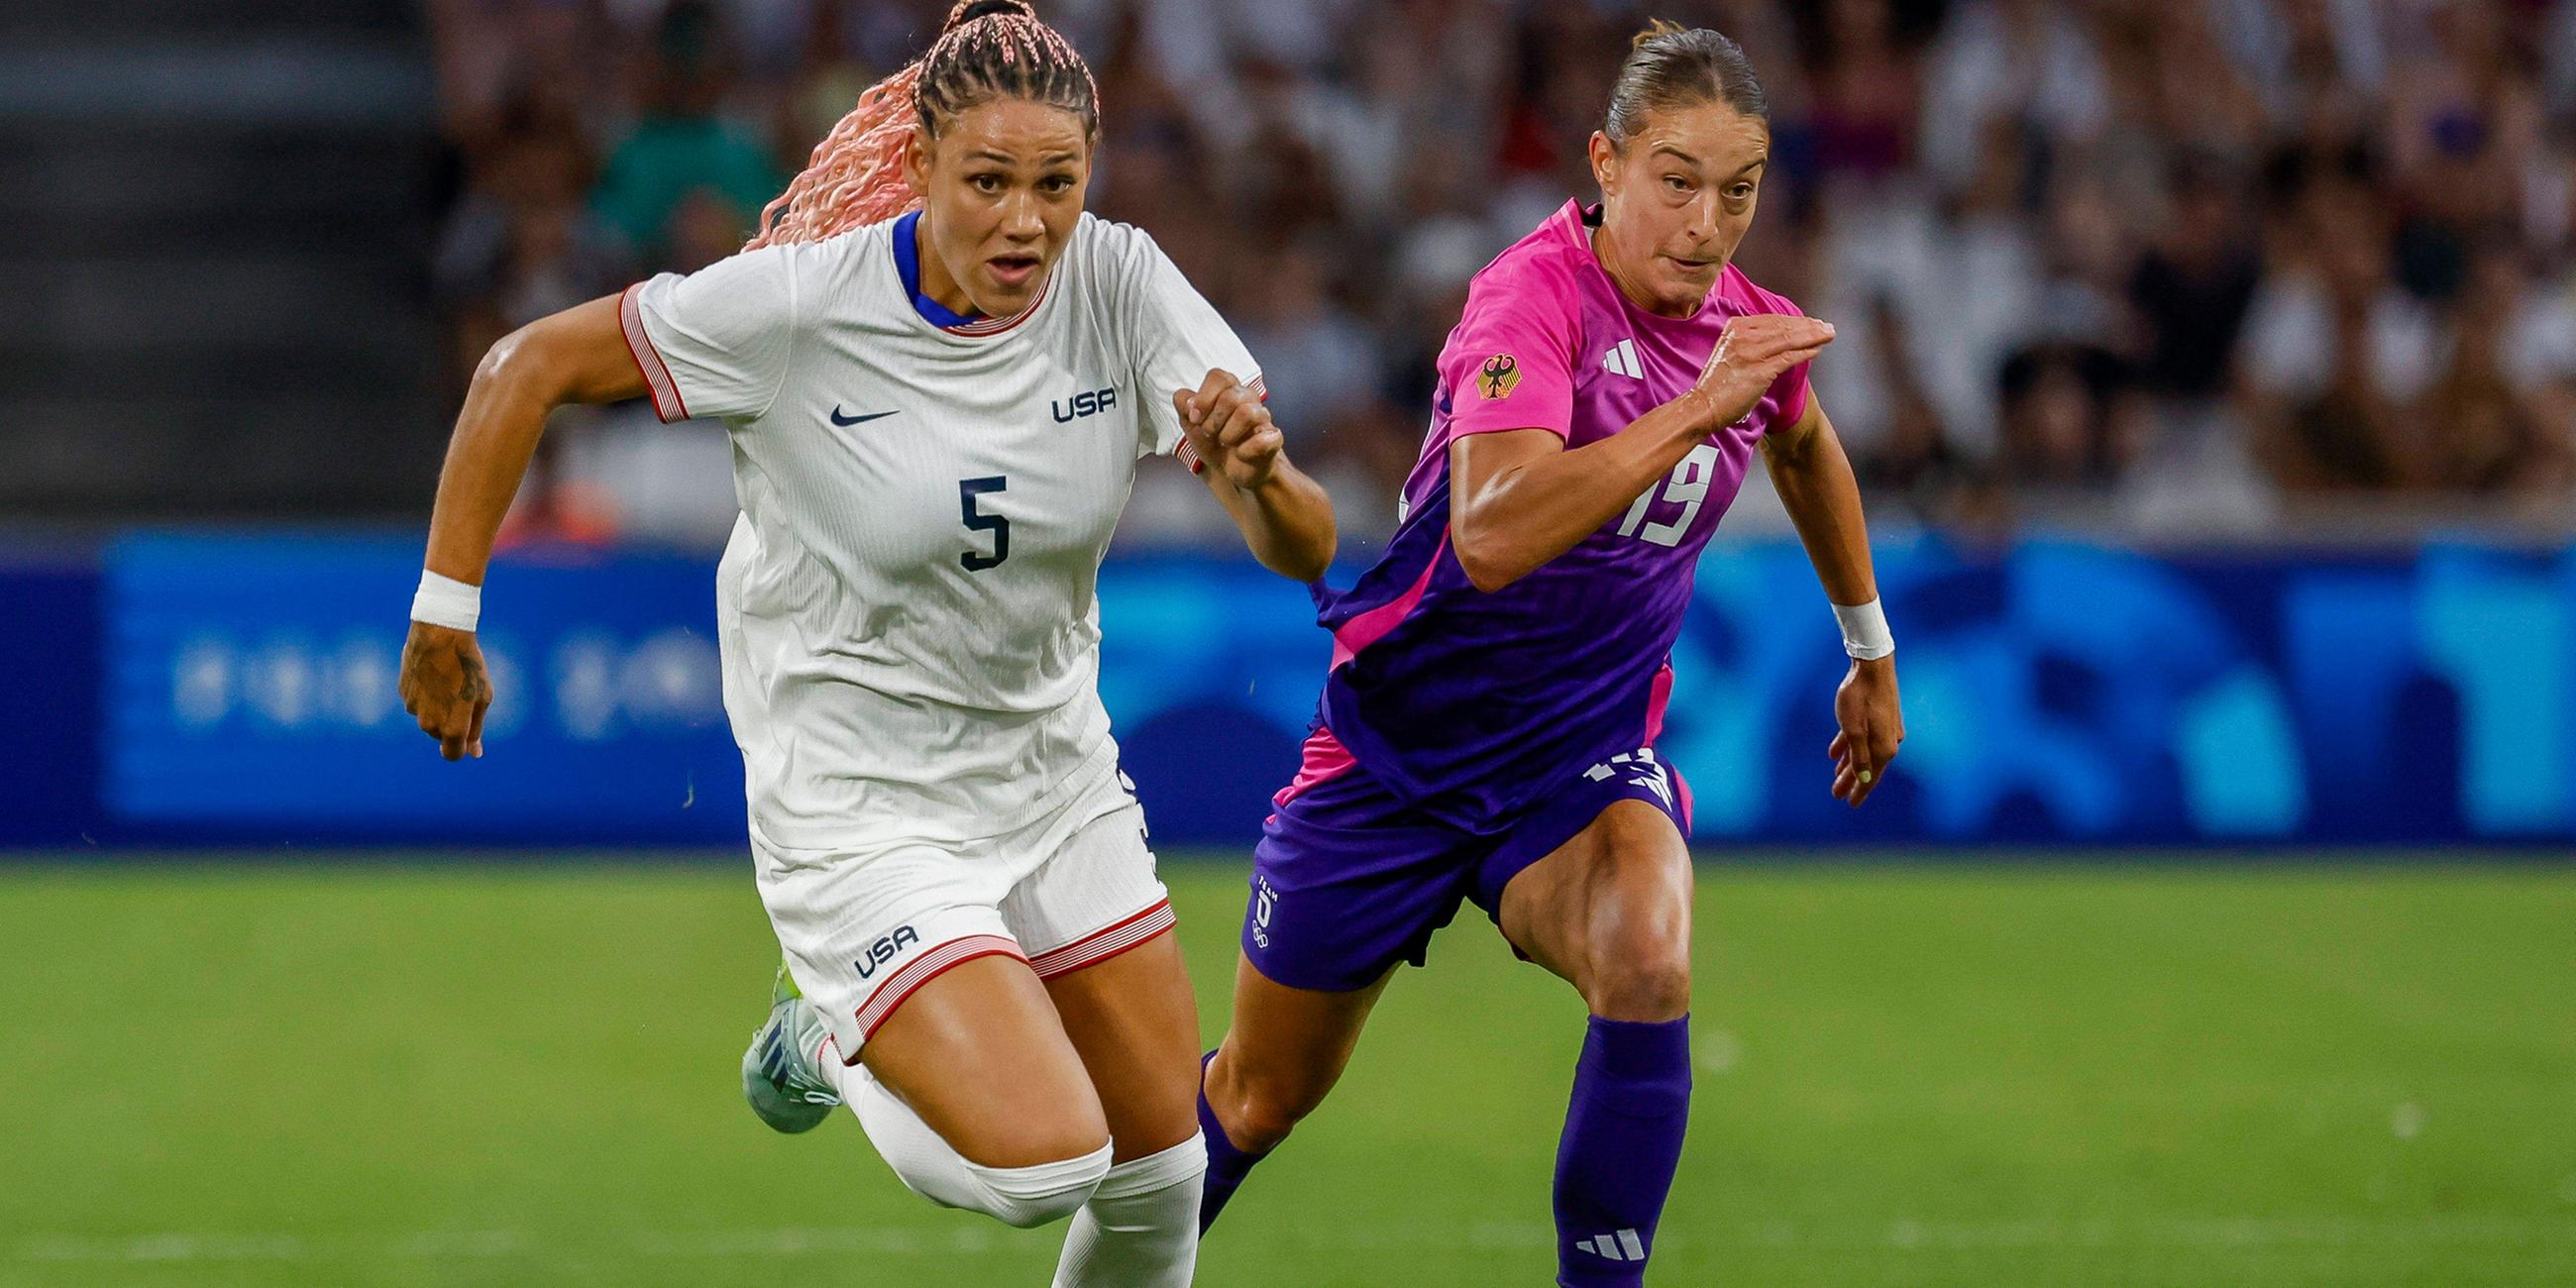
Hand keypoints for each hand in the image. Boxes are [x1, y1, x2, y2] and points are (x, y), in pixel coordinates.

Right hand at [399, 621, 491, 760]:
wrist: (440, 635)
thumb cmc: (468, 666)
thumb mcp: (482, 698)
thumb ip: (476, 728)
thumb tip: (474, 753)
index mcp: (451, 728)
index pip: (452, 754)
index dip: (461, 748)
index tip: (466, 736)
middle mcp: (428, 723)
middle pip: (440, 734)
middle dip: (451, 722)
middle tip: (463, 696)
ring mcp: (413, 708)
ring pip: (428, 716)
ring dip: (438, 706)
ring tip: (449, 680)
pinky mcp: (403, 692)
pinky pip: (417, 700)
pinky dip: (426, 692)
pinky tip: (434, 672)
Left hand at [1175, 368, 1284, 490]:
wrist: (1231, 471)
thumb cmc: (1214, 443)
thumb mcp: (1191, 425)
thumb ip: (1183, 406)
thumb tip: (1187, 400)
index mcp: (1228, 389)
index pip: (1218, 377)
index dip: (1203, 398)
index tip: (1196, 418)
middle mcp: (1248, 398)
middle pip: (1230, 396)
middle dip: (1213, 421)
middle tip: (1210, 434)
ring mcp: (1262, 417)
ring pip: (1246, 413)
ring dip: (1228, 434)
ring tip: (1226, 442)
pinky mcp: (1273, 438)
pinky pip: (1262, 440)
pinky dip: (1245, 451)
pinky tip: (1241, 453)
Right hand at [1684, 314, 1834, 431]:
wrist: (1704, 406)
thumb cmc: (1718, 384)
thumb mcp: (1730, 352)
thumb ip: (1750, 342)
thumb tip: (1778, 338)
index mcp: (1735, 328)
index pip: (1773, 319)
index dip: (1796, 320)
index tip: (1812, 322)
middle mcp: (1743, 336)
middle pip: (1784, 327)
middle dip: (1809, 326)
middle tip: (1827, 327)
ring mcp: (1751, 353)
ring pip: (1790, 340)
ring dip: (1813, 336)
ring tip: (1828, 335)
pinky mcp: (1759, 371)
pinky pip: (1789, 358)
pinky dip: (1806, 353)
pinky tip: (1817, 350)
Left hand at [1829, 655, 1901, 805]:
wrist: (1872, 667)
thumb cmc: (1861, 699)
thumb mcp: (1854, 731)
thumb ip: (1859, 757)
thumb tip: (1865, 779)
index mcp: (1884, 748)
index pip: (1871, 777)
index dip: (1859, 791)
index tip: (1850, 804)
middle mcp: (1888, 741)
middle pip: (1867, 766)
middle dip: (1850, 780)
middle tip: (1836, 793)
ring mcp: (1885, 729)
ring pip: (1863, 752)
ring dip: (1849, 764)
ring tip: (1835, 775)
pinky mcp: (1880, 717)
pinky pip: (1862, 737)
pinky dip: (1849, 746)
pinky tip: (1835, 753)